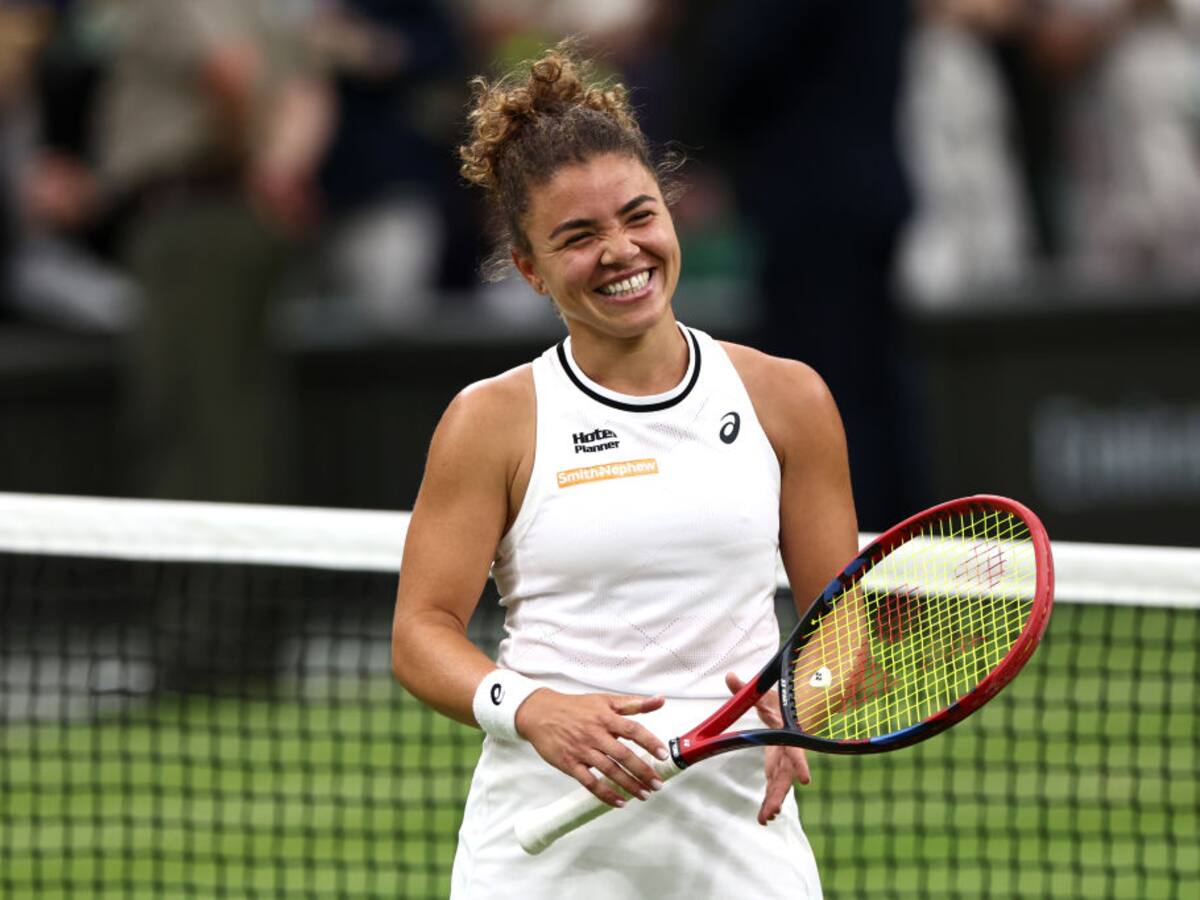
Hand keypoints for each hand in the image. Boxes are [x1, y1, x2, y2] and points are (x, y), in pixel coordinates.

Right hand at [515, 689, 668, 807]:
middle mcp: (595, 734)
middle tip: (657, 784)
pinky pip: (589, 782)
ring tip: (644, 794)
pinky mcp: (569, 764)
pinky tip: (619, 802)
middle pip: (623, 755)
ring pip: (609, 771)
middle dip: (642, 771)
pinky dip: (605, 794)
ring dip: (628, 785)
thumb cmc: (575, 707)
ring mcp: (581, 750)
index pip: (633, 730)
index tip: (663, 754)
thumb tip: (660, 700)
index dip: (649, 742)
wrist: (540, 713)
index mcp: (605, 717)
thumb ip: (634, 703)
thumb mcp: (604, 700)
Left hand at [725, 671, 810, 825]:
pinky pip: (774, 786)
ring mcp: (783, 761)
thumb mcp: (763, 694)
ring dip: (774, 801)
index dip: (800, 764)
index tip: (805, 779)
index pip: (796, 750)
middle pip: (786, 775)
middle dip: (780, 793)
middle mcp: (789, 750)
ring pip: (780, 785)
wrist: (789, 710)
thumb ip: (747, 689)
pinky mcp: (777, 767)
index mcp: (789, 733)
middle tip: (772, 811)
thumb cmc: (778, 702)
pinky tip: (764, 817)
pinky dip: (770, 800)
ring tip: (765, 819)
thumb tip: (730, 676)